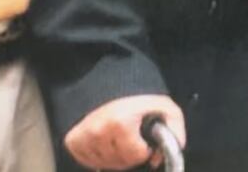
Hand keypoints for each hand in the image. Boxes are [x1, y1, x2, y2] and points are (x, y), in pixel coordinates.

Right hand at [64, 94, 186, 170]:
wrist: (108, 84)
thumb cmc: (137, 97)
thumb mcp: (163, 107)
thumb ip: (175, 128)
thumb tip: (170, 151)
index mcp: (120, 123)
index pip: (135, 156)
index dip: (145, 150)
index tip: (144, 140)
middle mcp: (98, 131)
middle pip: (120, 163)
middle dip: (131, 155)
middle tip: (132, 139)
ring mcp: (83, 137)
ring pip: (105, 164)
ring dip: (115, 157)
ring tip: (119, 140)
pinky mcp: (73, 141)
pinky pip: (89, 163)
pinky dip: (99, 157)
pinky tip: (106, 144)